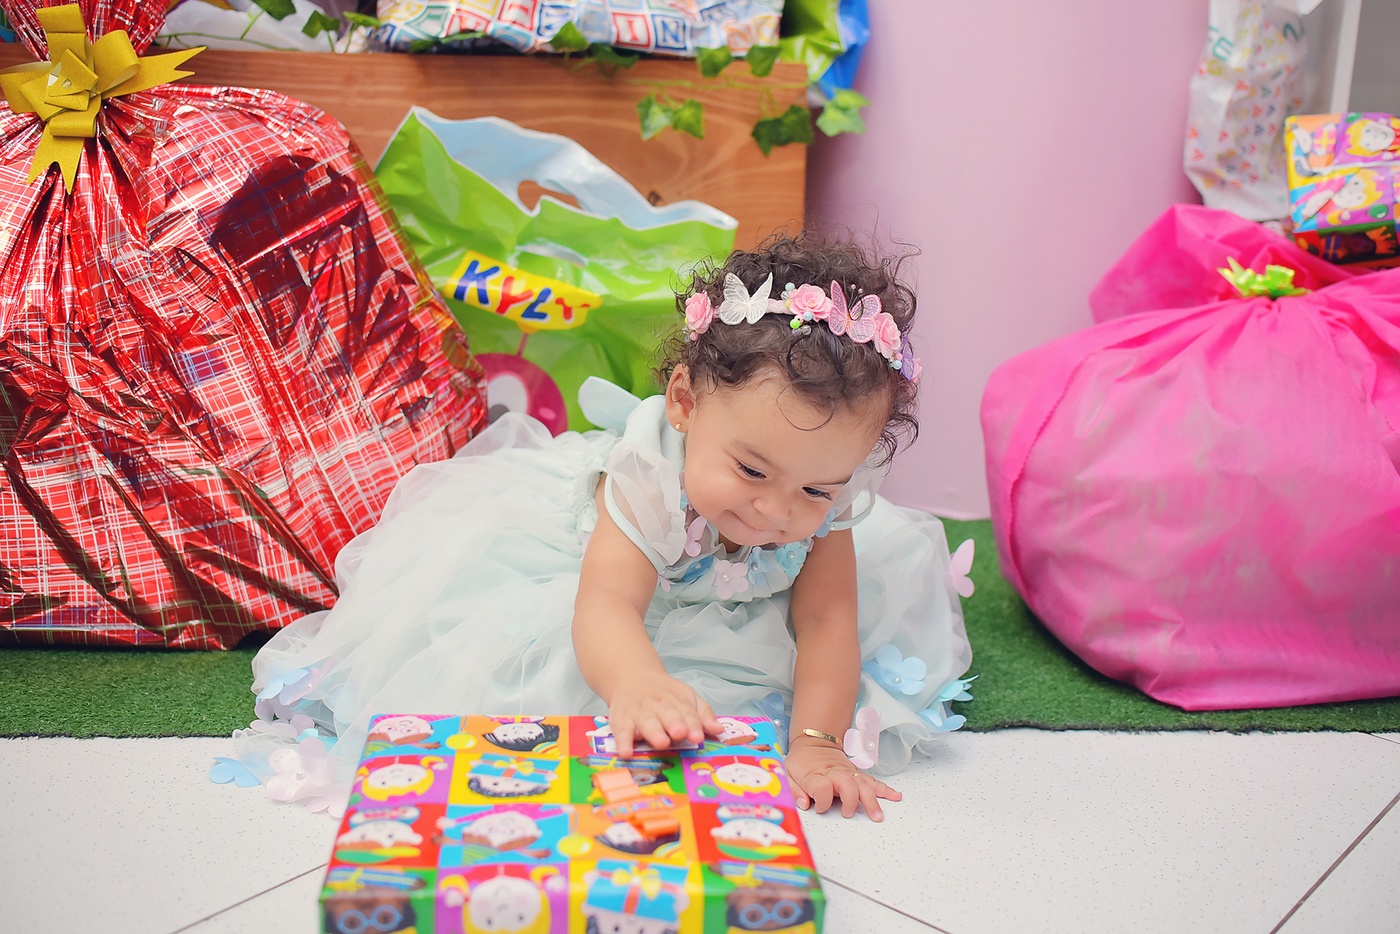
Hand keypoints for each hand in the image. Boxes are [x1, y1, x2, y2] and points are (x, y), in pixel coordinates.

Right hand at [606, 672, 722, 756]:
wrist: (631, 678)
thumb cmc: (664, 694)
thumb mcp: (686, 697)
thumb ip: (702, 714)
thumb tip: (719, 730)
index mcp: (677, 700)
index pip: (687, 712)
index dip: (693, 724)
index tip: (698, 736)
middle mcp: (658, 706)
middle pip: (667, 713)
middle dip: (674, 723)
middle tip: (680, 733)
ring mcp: (639, 713)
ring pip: (646, 721)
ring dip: (653, 731)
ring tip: (661, 742)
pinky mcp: (621, 721)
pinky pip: (621, 731)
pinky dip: (623, 742)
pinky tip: (627, 752)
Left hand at [785, 736, 901, 820]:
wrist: (813, 742)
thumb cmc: (800, 762)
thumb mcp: (787, 774)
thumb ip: (793, 790)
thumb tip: (803, 804)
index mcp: (815, 774)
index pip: (822, 787)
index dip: (822, 800)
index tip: (820, 808)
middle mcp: (834, 773)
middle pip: (847, 784)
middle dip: (851, 800)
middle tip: (849, 814)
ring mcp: (848, 773)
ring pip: (863, 784)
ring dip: (871, 799)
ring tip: (877, 815)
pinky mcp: (856, 774)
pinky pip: (872, 781)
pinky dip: (884, 789)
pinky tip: (895, 796)